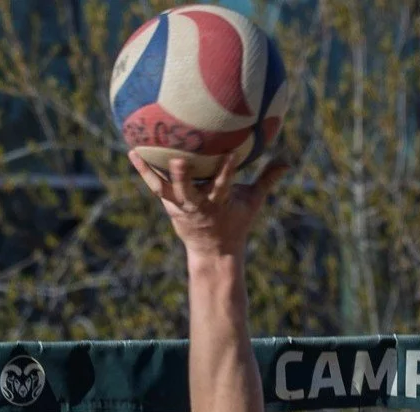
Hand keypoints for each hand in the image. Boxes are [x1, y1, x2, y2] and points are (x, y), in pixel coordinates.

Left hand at [129, 151, 287, 260]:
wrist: (213, 251)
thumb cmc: (235, 220)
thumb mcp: (253, 202)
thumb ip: (267, 180)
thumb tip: (287, 161)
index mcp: (220, 203)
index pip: (225, 185)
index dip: (227, 171)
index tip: (230, 154)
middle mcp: (199, 205)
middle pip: (190, 192)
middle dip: (184, 179)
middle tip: (178, 161)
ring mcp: (181, 206)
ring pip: (166, 189)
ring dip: (153, 174)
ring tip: (138, 151)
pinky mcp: (169, 205)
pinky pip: (154, 185)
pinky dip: (144, 170)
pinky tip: (132, 152)